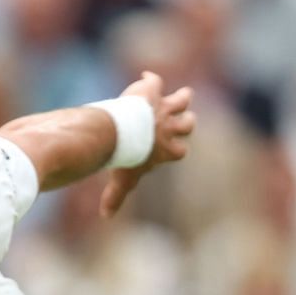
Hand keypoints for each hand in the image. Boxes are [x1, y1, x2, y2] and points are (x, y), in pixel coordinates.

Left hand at [101, 71, 194, 217]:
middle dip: (187, 122)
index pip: (180, 151)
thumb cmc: (126, 156)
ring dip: (182, 97)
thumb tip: (106, 217)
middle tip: (184, 120)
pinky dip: (150, 79)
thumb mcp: (124, 179)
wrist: (123, 131)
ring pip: (183, 99)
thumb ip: (116, 197)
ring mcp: (163, 107)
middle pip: (189, 123)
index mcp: (166, 149)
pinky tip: (145, 77)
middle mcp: (169, 127)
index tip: (173, 149)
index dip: (177, 150)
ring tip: (182, 95)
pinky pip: (154, 81)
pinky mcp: (152, 91)